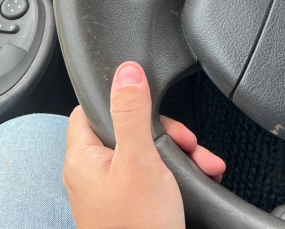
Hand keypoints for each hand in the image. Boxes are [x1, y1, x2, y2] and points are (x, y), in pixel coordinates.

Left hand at [63, 61, 225, 228]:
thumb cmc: (138, 226)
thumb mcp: (141, 159)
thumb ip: (132, 113)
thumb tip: (126, 71)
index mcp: (82, 158)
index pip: (92, 109)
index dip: (123, 100)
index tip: (151, 103)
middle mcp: (91, 173)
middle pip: (127, 130)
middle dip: (166, 132)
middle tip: (187, 142)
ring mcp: (109, 191)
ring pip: (144, 153)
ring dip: (177, 153)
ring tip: (202, 162)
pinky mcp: (128, 206)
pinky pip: (150, 176)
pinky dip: (174, 173)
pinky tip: (196, 176)